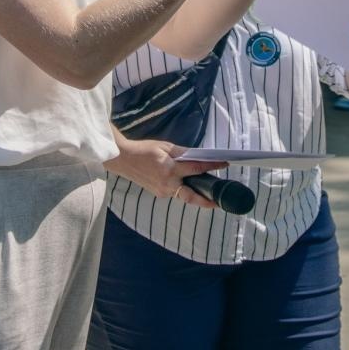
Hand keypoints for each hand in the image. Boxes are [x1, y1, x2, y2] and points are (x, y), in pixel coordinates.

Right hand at [105, 136, 227, 208]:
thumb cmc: (144, 150)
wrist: (124, 160)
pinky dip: (185, 191)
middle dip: (207, 201)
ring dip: (197, 197)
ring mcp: (163, 191)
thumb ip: (183, 153)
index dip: (212, 166)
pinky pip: (176, 193)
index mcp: (170, 168)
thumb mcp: (165, 146)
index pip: (196, 168)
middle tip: (219, 202)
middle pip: (192, 196)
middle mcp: (168, 183)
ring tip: (209, 194)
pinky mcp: (159, 194)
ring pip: (184, 196)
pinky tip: (191, 186)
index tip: (224, 164)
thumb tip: (199, 156)